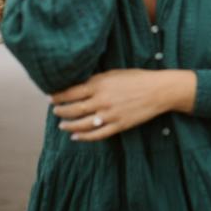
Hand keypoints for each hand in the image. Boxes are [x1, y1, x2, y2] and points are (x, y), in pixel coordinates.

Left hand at [51, 69, 196, 140]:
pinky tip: (76, 136)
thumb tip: (80, 85)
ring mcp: (109, 114)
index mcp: (100, 84)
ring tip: (62, 125)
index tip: (51, 98)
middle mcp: (101, 100)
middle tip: (55, 111)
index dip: (58, 96)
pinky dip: (83, 137)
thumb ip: (97, 80)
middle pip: (73, 109)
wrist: (159, 90)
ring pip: (81, 124)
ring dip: (68, 125)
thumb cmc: (138, 78)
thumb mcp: (115, 73)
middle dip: (61, 111)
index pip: (71, 92)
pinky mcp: (118, 125)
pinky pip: (96, 134)